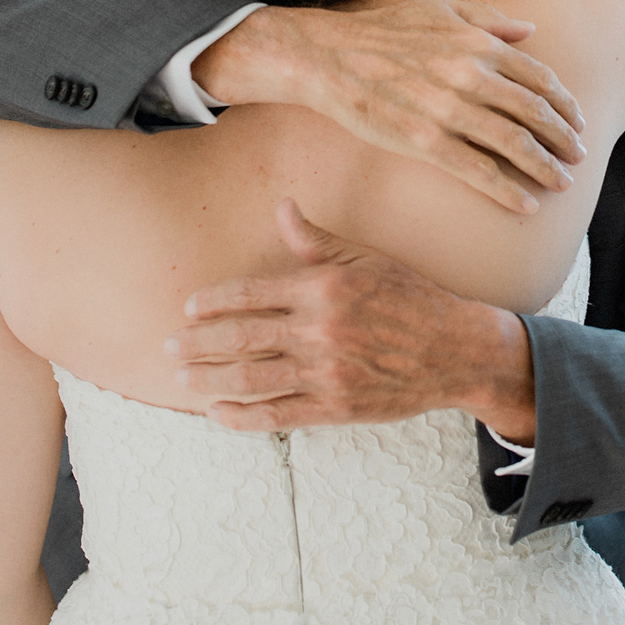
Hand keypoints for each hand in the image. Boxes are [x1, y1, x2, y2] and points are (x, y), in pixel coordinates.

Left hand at [168, 200, 537, 441]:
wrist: (455, 350)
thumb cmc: (410, 298)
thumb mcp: (366, 260)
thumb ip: (317, 241)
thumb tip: (283, 206)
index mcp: (324, 288)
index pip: (251, 293)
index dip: (213, 302)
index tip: (188, 307)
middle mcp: (320, 330)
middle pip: (241, 337)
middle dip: (197, 343)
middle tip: (168, 347)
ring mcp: (326, 373)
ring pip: (251, 379)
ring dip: (209, 380)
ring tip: (182, 379)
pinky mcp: (335, 408)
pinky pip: (277, 415)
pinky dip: (242, 418)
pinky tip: (217, 415)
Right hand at [192, 0, 584, 213]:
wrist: (328, 58)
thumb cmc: (382, 32)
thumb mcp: (439, 9)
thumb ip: (489, 19)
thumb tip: (529, 29)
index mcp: (477, 43)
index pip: (538, 78)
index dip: (564, 103)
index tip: (578, 121)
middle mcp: (470, 75)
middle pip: (534, 113)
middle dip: (564, 138)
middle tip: (579, 156)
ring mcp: (448, 111)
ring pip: (514, 145)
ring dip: (545, 168)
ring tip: (562, 183)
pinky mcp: (425, 142)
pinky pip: (478, 172)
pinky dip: (508, 191)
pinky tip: (526, 205)